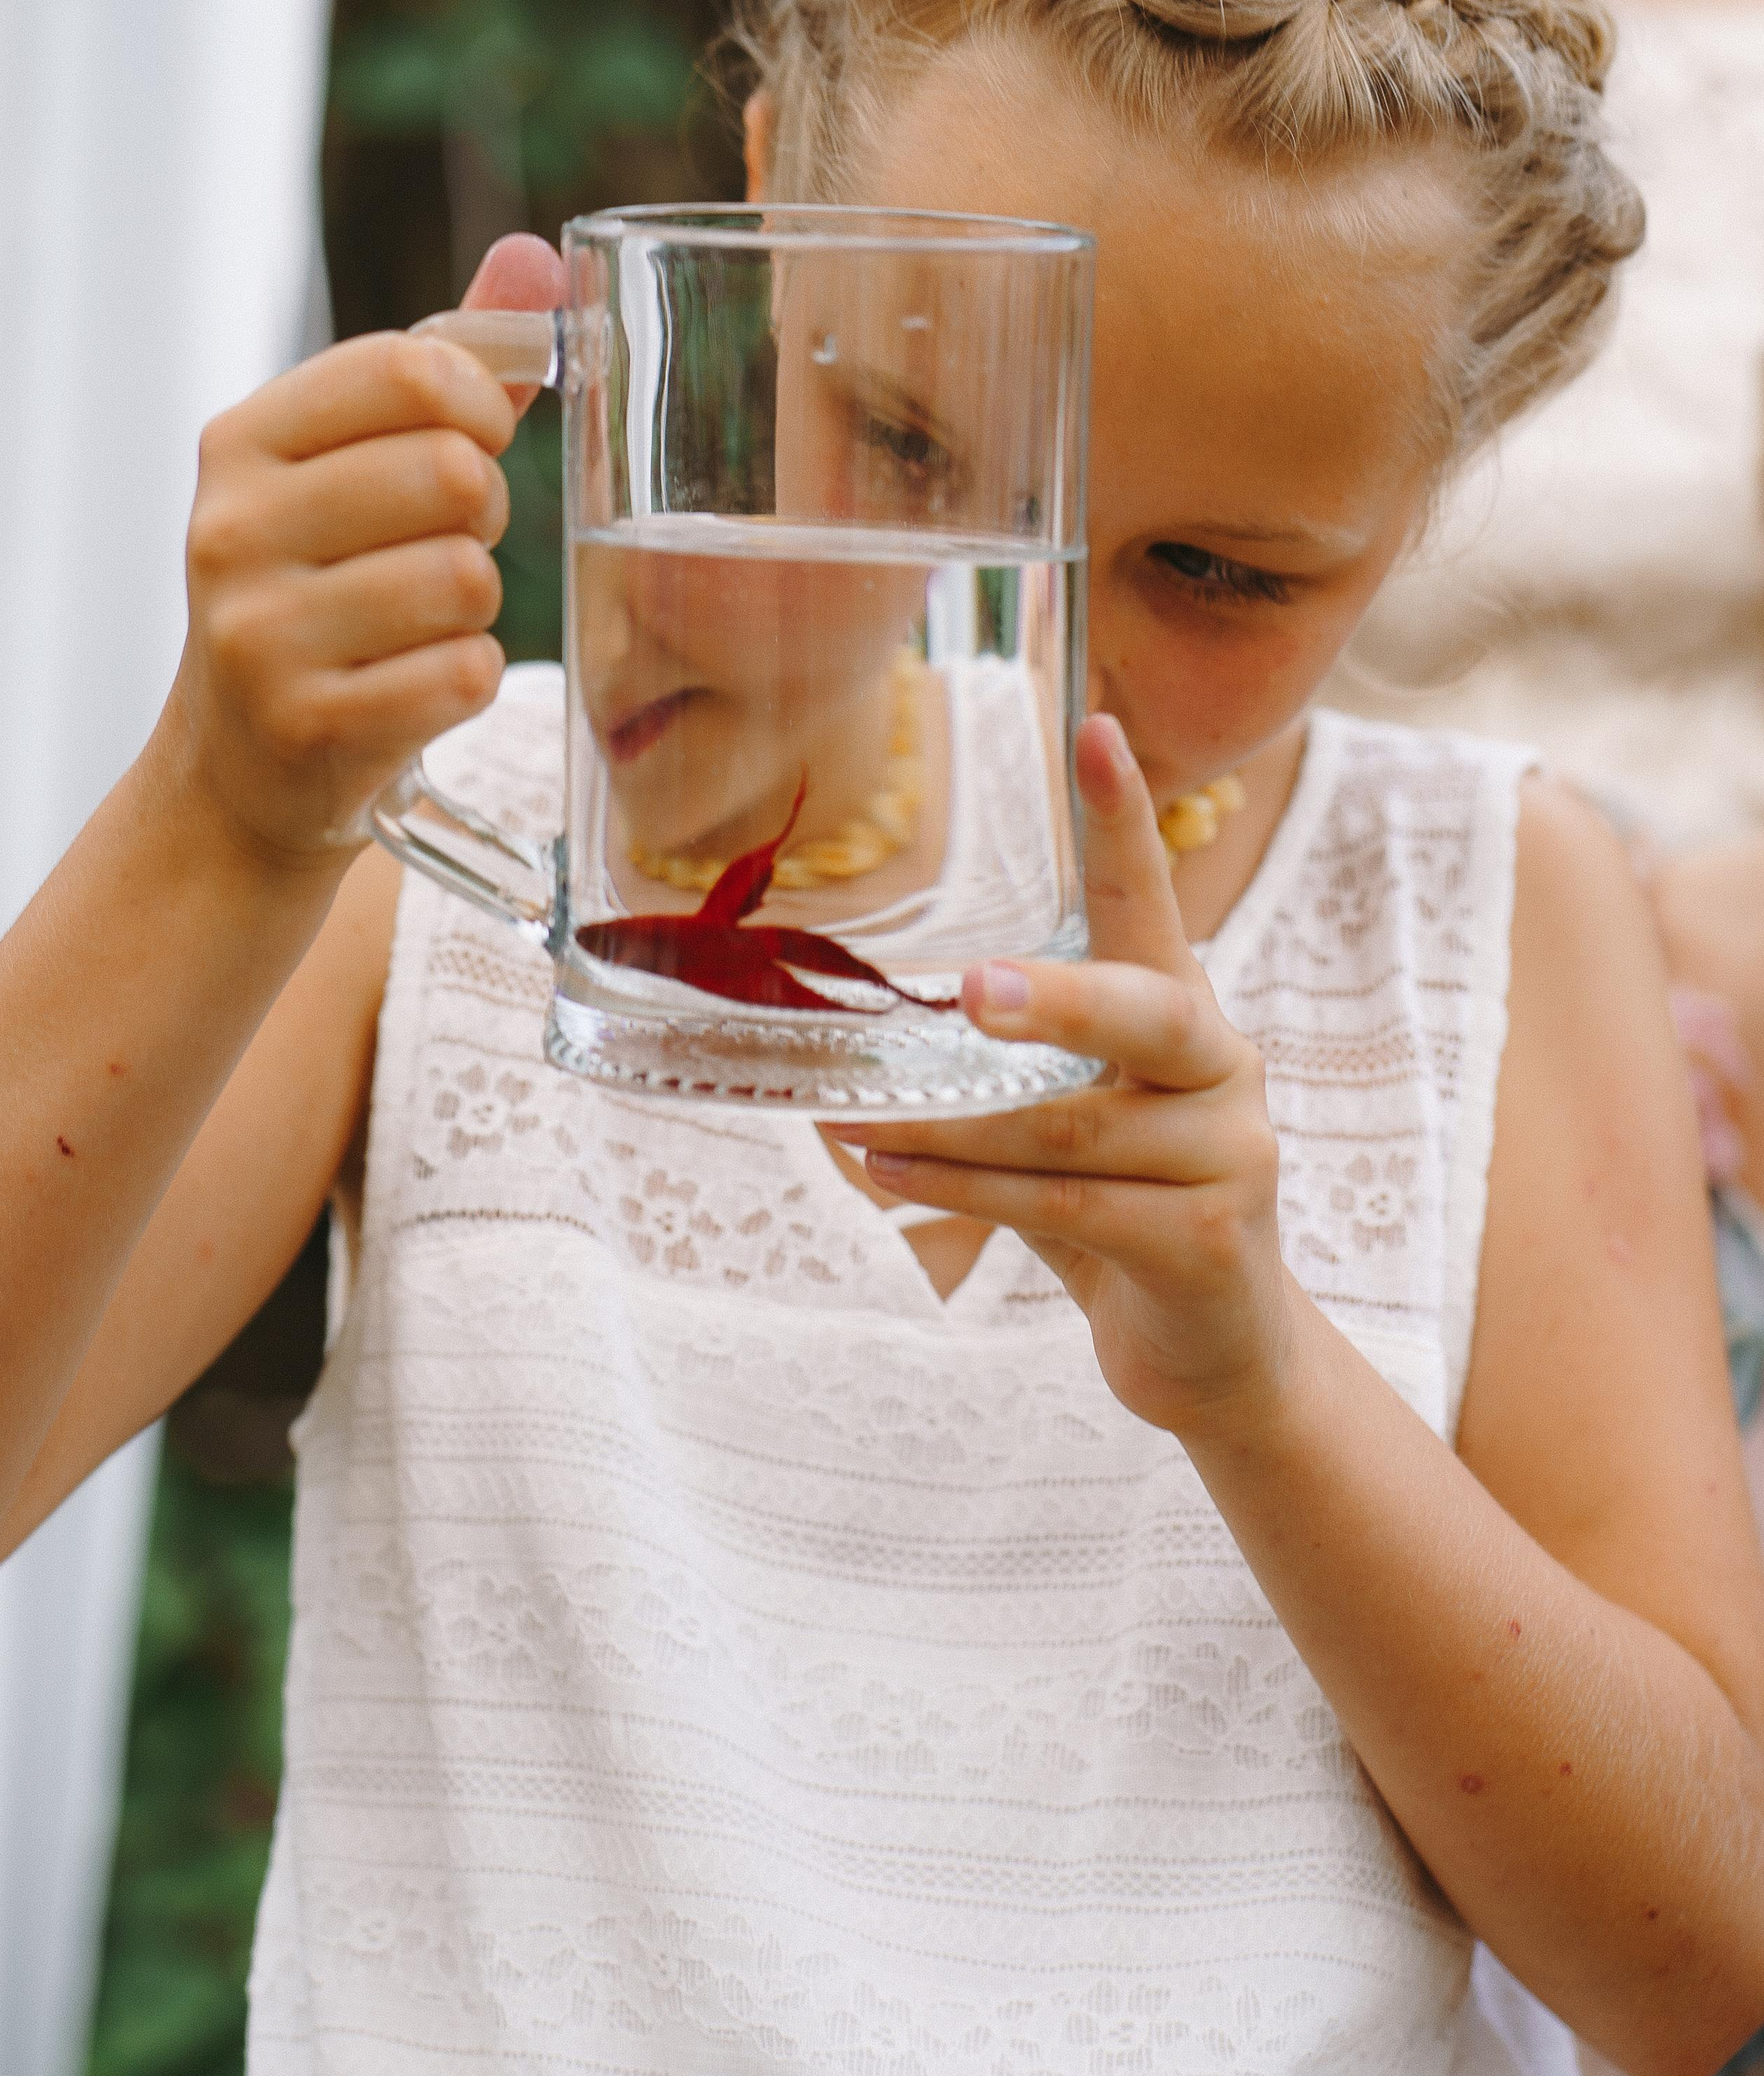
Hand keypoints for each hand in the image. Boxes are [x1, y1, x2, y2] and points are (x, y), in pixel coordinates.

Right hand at [158, 233, 565, 869]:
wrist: (241, 770)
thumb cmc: (322, 588)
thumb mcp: (353, 465)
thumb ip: (448, 362)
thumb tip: (536, 256)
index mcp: (242, 441)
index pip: (415, 369)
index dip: (481, 405)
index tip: (473, 442)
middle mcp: (232, 529)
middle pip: (455, 475)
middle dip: (485, 514)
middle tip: (448, 545)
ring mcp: (262, 635)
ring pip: (466, 578)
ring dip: (476, 603)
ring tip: (425, 620)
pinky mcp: (310, 726)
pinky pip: (463, 673)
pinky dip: (467, 679)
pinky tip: (417, 686)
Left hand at [857, 715, 1300, 1440]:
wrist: (1216, 1348)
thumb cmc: (1120, 1216)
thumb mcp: (1069, 1130)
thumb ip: (998, 1087)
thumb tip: (845, 1060)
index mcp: (1183, 1017)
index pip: (1150, 902)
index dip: (1123, 819)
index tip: (1096, 727)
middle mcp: (1220, 1070)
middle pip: (1143, 1012)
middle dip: (1055, 997)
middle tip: (970, 988)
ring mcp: (1229, 1156)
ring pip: (1070, 1133)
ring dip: (951, 1133)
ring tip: (860, 1123)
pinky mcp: (1210, 1241)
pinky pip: (1067, 1211)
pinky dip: (967, 1194)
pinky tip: (891, 1175)